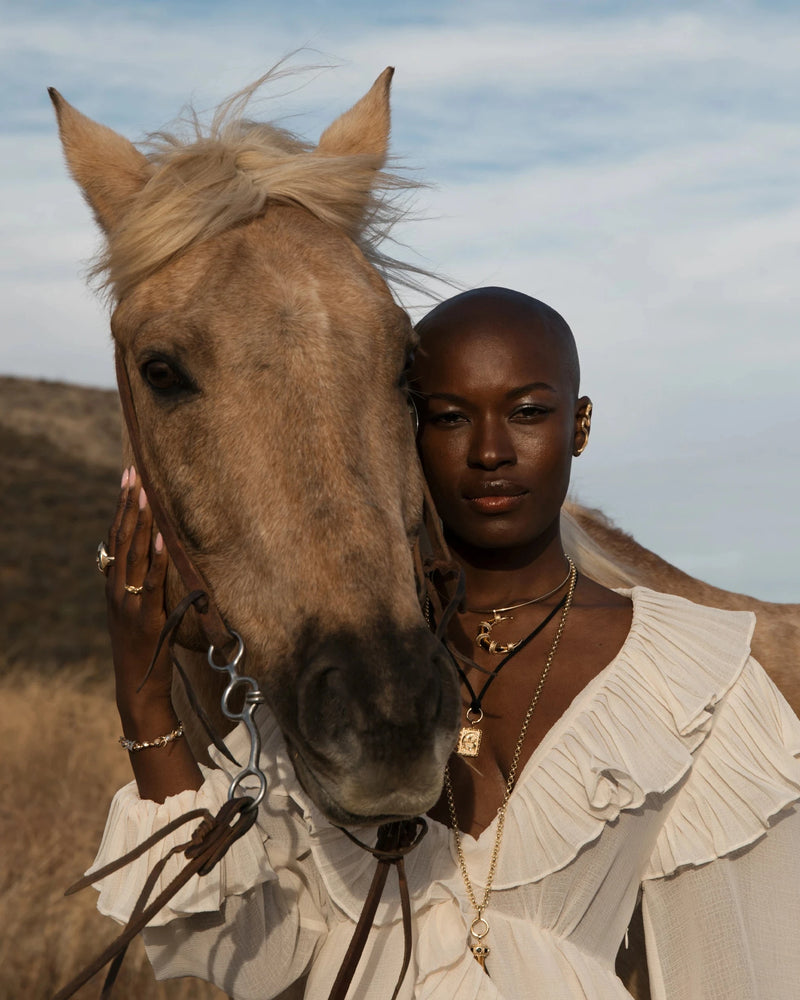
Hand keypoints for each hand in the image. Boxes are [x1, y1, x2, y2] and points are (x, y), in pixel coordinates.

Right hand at [105, 466, 171, 723]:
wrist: (138, 685)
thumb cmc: (142, 648)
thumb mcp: (133, 611)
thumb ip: (138, 584)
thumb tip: (149, 555)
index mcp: (113, 586)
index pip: (115, 538)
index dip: (121, 508)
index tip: (127, 479)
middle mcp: (117, 590)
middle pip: (122, 539)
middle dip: (129, 505)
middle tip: (134, 474)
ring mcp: (130, 603)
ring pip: (135, 555)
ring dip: (142, 523)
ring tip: (146, 495)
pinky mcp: (149, 617)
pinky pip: (154, 582)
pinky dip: (158, 559)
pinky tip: (163, 537)